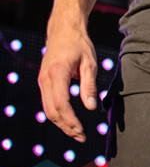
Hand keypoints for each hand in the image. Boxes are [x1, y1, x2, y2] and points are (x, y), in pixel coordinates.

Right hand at [38, 23, 97, 141]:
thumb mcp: (89, 62)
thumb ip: (89, 85)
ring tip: (76, 133)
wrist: (63, 29)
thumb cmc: (79, 44)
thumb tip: (91, 108)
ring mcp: (42, 81)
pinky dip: (57, 114)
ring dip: (61, 123)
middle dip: (66, 127)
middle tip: (81, 137)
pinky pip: (47, 103)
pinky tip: (68, 120)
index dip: (71, 121)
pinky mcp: (43, 82)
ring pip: (47, 110)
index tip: (82, 131)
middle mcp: (45, 79)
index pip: (61, 104)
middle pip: (52, 111)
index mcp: (57, 72)